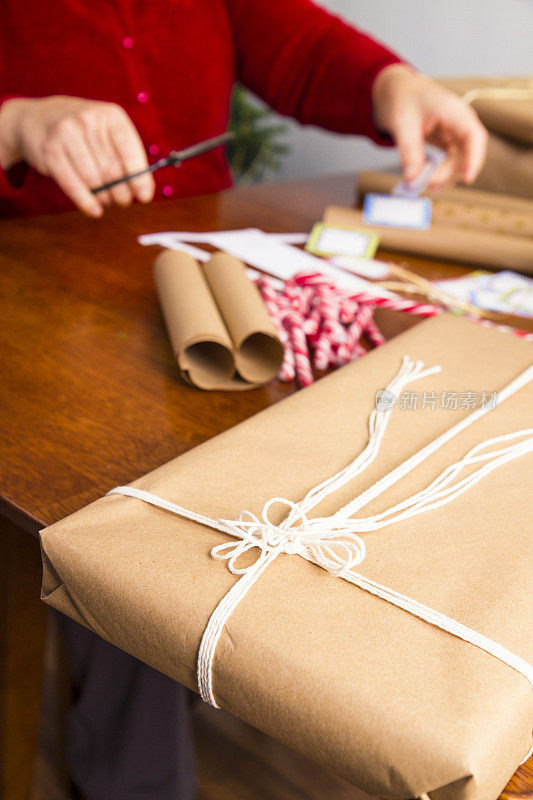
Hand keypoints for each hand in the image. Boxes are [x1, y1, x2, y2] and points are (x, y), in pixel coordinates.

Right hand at [0, 96, 154, 215]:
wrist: (36, 119)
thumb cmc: (82, 132)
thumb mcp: (106, 132)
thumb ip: (126, 156)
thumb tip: (144, 190)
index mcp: (110, 115)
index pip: (130, 151)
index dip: (139, 178)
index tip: (144, 196)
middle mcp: (88, 120)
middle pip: (113, 170)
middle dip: (121, 192)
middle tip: (122, 200)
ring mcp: (67, 133)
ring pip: (94, 180)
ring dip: (104, 197)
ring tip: (106, 200)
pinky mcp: (50, 151)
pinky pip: (73, 184)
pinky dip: (86, 202)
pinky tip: (94, 210)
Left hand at [372, 65, 487, 190]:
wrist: (396, 90)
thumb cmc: (402, 98)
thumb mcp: (402, 123)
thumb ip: (409, 151)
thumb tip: (412, 179)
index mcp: (454, 110)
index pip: (474, 136)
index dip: (474, 158)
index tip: (467, 179)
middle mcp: (460, 122)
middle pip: (467, 153)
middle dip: (450, 172)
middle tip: (429, 184)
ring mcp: (455, 132)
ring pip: (459, 160)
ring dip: (445, 176)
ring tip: (427, 186)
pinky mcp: (447, 141)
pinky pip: (449, 161)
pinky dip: (440, 173)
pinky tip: (428, 181)